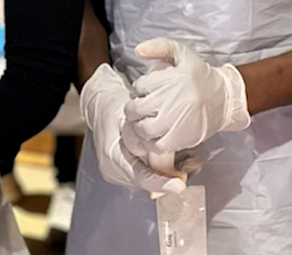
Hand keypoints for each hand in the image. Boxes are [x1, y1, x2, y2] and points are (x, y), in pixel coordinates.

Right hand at [80, 64, 190, 194]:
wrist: (99, 106)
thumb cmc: (117, 106)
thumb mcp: (133, 115)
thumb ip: (148, 135)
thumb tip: (170, 151)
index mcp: (112, 153)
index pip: (139, 175)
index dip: (161, 182)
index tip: (179, 185)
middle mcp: (111, 169)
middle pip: (144, 181)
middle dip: (168, 177)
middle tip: (192, 166)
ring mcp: (113, 173)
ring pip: (145, 181)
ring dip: (165, 175)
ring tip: (186, 162)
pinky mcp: (119, 173)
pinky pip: (141, 176)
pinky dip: (157, 172)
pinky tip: (172, 161)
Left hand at [123, 38, 249, 155]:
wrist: (225, 99)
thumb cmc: (200, 76)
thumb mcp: (183, 54)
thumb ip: (160, 46)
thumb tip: (137, 50)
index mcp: (172, 79)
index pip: (140, 86)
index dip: (140, 88)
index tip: (146, 90)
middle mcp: (172, 100)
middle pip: (136, 109)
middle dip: (133, 108)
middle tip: (139, 108)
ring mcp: (176, 121)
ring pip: (143, 129)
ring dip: (138, 126)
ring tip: (144, 121)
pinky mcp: (181, 138)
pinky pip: (156, 145)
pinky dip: (150, 142)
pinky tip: (153, 135)